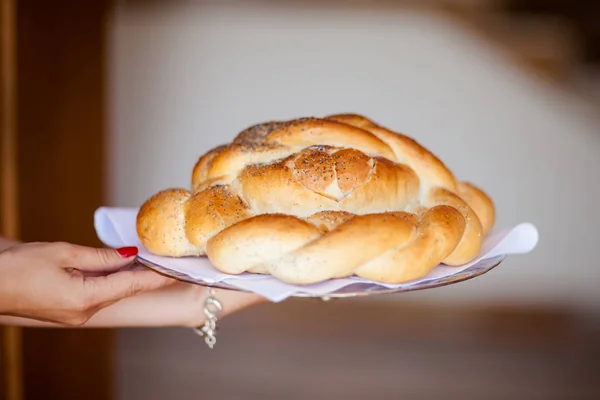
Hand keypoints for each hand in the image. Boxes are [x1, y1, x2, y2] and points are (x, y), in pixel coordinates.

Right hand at [0, 242, 174, 325]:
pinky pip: (98, 294)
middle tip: (170, 260)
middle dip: (148, 275)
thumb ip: (101, 256)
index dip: (159, 277)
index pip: (133, 286)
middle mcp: (84, 312)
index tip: (180, 271)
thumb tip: (129, 256)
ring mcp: (77, 315)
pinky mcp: (69, 311)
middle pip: (125, 290)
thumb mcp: (63, 253)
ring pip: (112, 292)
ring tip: (152, 260)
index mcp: (85, 298)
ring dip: (130, 276)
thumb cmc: (16, 268)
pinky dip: (112, 280)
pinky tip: (123, 267)